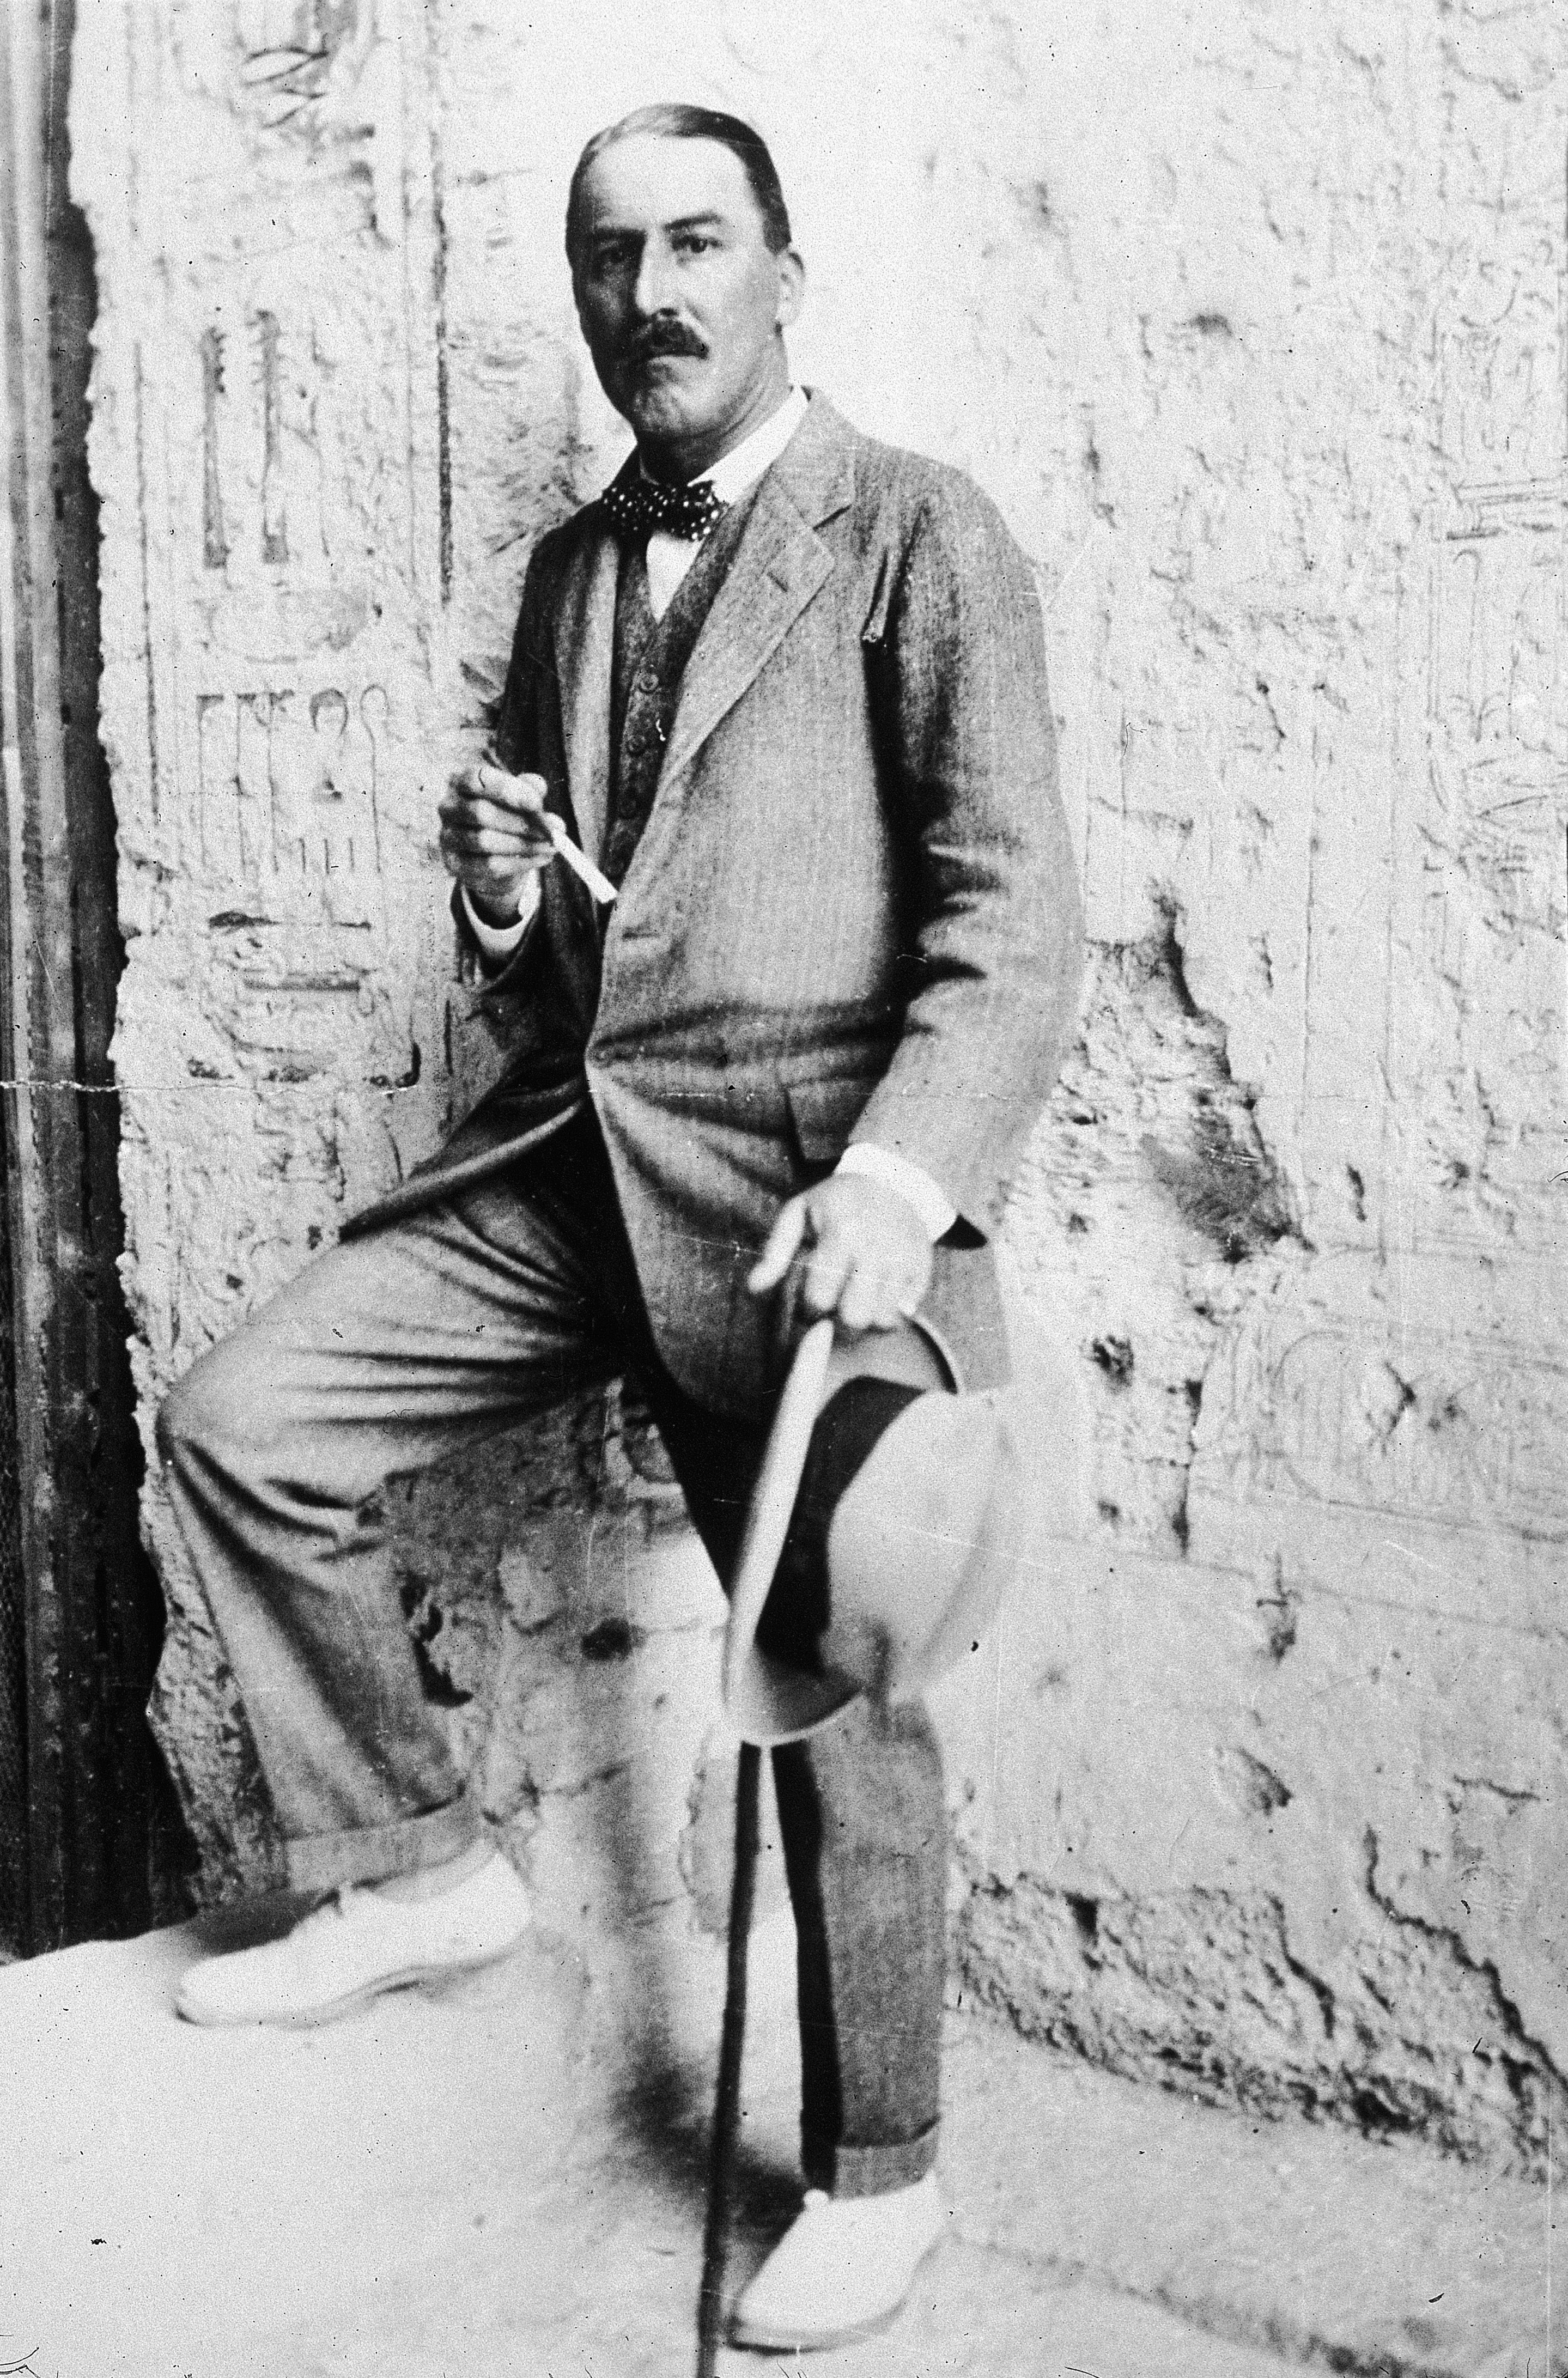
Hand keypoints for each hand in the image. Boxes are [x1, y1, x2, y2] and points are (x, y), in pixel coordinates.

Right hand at [438, 762, 555, 923]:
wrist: (491, 853)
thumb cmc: (506, 816)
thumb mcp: (519, 798)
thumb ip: (529, 789)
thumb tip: (539, 786)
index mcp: (461, 782)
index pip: (477, 779)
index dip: (507, 790)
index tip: (537, 804)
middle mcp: (448, 807)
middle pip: (481, 813)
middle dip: (521, 823)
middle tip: (552, 831)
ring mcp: (448, 837)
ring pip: (485, 841)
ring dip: (524, 844)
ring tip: (550, 845)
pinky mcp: (455, 864)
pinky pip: (489, 865)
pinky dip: (520, 863)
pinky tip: (540, 858)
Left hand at [747, 1175, 933, 1336]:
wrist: (892, 1180)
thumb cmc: (837, 1200)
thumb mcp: (798, 1214)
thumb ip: (775, 1253)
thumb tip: (754, 1289)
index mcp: (841, 1235)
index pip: (819, 1299)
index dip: (809, 1307)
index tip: (810, 1297)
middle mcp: (876, 1251)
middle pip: (854, 1318)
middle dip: (839, 1321)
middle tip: (835, 1305)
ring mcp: (903, 1262)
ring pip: (882, 1321)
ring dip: (865, 1319)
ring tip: (855, 1301)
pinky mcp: (922, 1271)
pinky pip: (905, 1314)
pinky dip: (889, 1312)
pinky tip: (877, 1296)